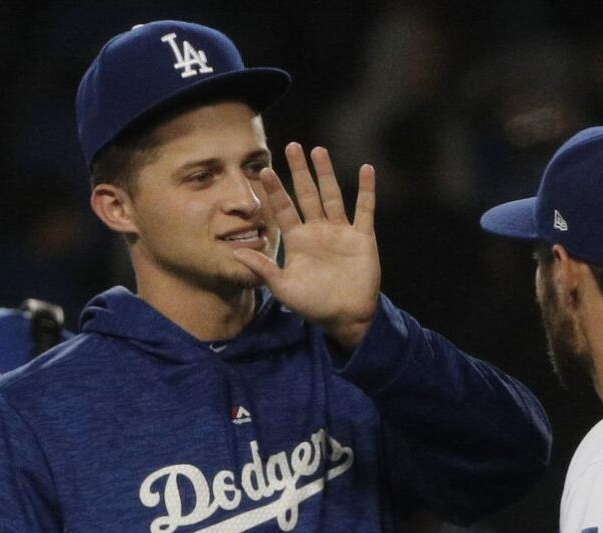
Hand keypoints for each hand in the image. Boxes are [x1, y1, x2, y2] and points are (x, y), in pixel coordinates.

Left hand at [233, 144, 379, 350]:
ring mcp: (340, 232)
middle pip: (306, 194)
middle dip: (299, 171)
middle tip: (291, 146)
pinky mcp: (362, 237)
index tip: (264, 170)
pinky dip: (367, 190)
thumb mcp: (283, 288)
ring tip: (318, 151)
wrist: (346, 317)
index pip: (284, 209)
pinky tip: (366, 170)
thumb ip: (263, 268)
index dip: (275, 190)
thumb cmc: (313, 305)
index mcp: (297, 240)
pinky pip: (365, 210)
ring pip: (332, 196)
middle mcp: (317, 230)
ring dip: (326, 174)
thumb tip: (235, 252)